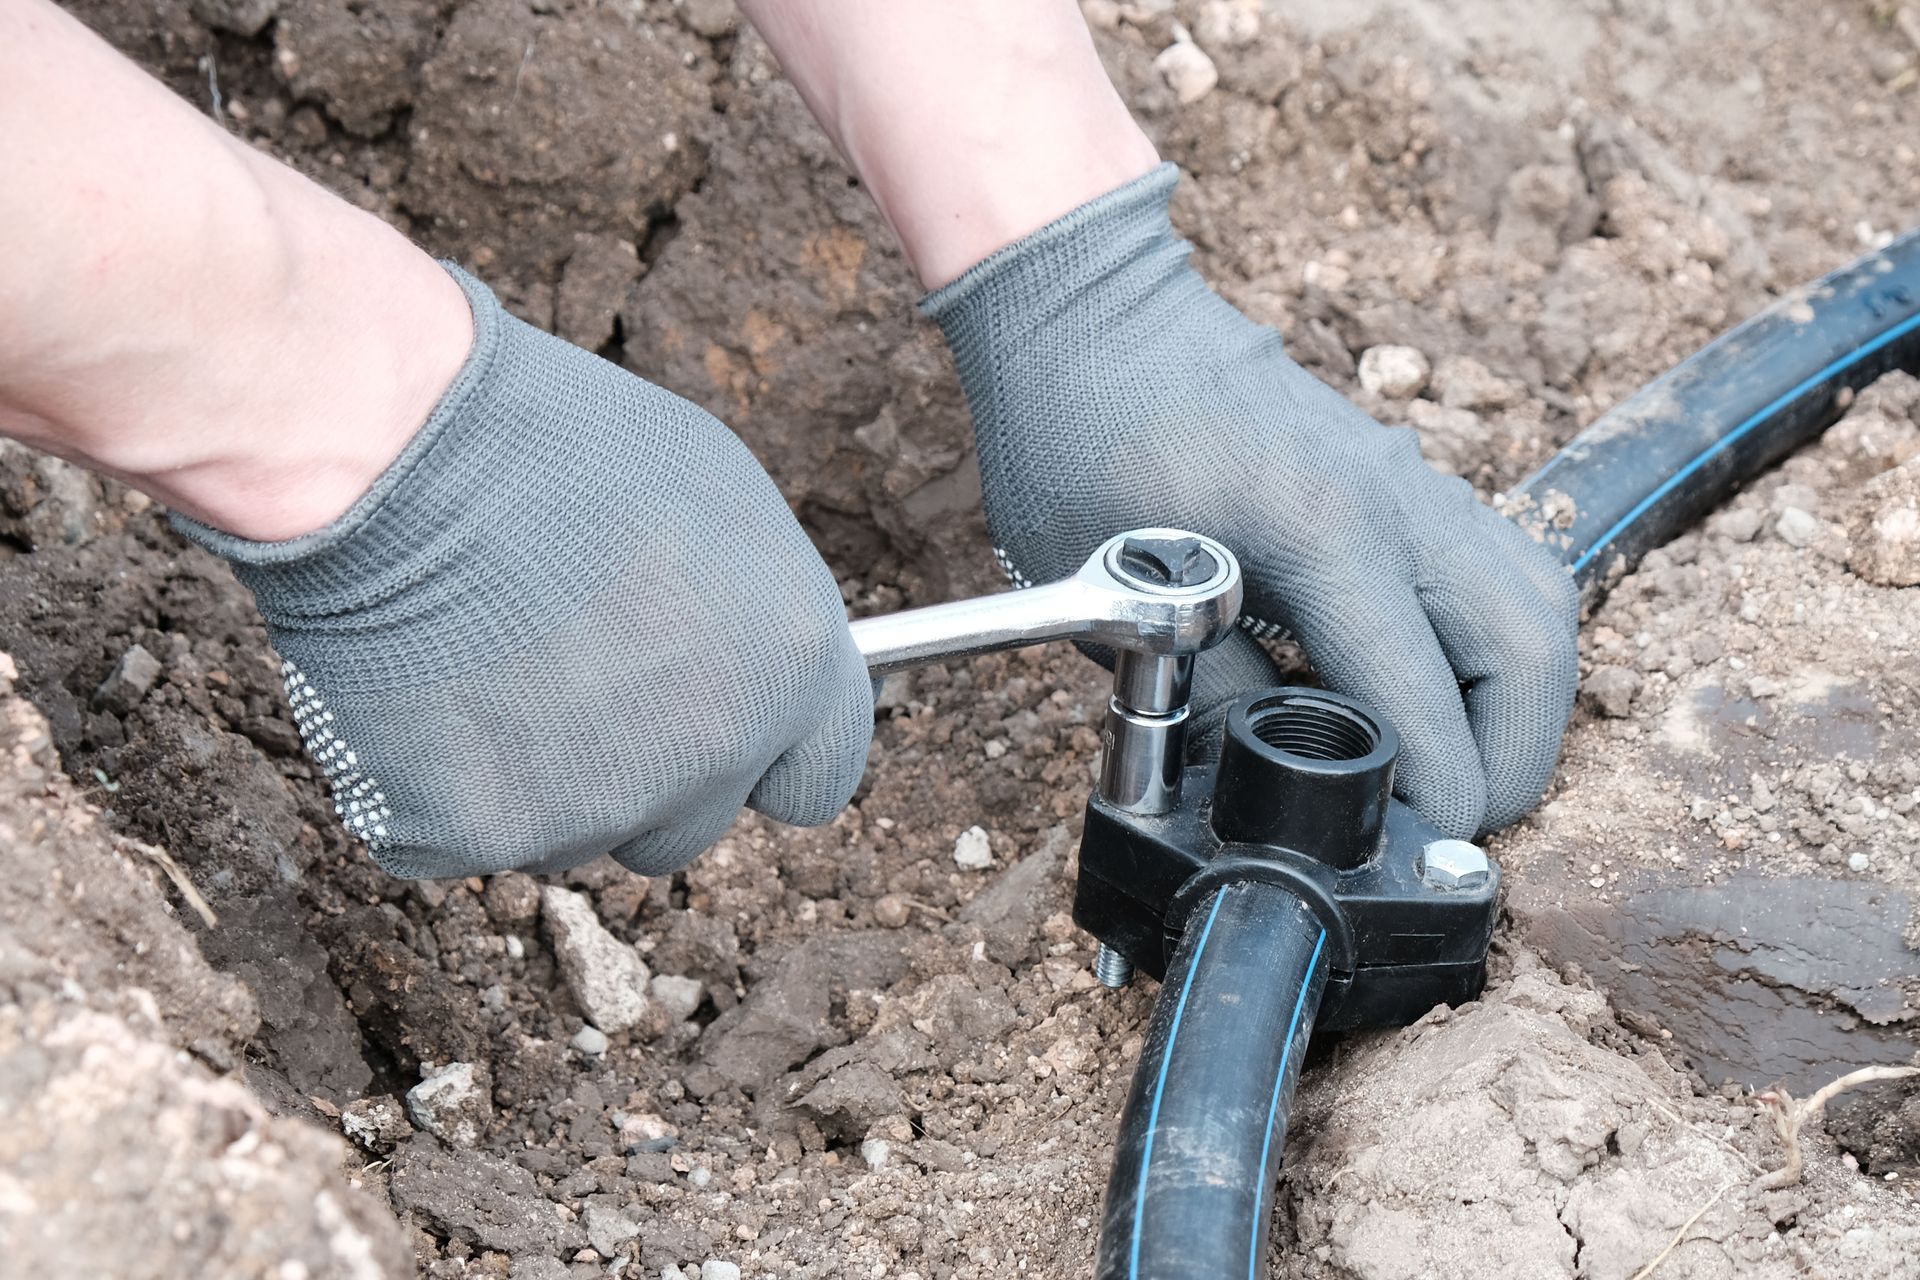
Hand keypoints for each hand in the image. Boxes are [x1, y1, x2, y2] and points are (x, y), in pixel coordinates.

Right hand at [178, 269, 874, 877]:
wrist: (403, 454)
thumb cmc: (553, 445)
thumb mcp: (716, 496)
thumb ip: (749, 613)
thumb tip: (744, 657)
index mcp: (791, 672)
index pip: (816, 778)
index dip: (761, 757)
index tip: (718, 732)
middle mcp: (712, 757)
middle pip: (686, 824)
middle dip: (636, 776)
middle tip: (563, 677)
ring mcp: (594, 809)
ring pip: (571, 834)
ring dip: (536, 781)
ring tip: (482, 659)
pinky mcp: (476, 835)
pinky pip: (459, 836)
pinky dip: (433, 785)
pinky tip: (415, 690)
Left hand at [924, 166, 1578, 838]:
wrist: (1091, 317)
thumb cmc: (1081, 442)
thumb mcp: (1115, 598)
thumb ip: (1206, 701)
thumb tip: (1263, 791)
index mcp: (1319, 532)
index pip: (1424, 697)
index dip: (1432, 794)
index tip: (1404, 846)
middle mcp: (1393, 502)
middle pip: (1530, 646)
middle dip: (1513, 757)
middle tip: (1450, 813)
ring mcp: (1412, 481)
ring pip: (1536, 605)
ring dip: (1517, 701)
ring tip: (1453, 762)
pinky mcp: (1409, 480)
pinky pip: (1504, 569)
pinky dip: (1496, 644)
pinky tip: (1437, 687)